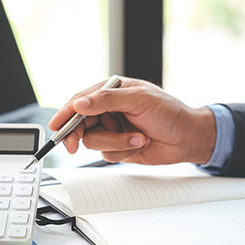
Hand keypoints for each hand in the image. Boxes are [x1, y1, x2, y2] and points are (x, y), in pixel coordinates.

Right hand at [48, 77, 215, 164]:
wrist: (188, 138)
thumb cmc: (169, 113)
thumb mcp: (138, 100)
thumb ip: (106, 100)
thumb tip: (80, 103)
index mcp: (110, 91)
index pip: (80, 101)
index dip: (65, 114)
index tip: (55, 127)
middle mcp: (108, 110)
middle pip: (79, 124)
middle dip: (79, 135)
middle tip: (73, 146)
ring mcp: (112, 128)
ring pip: (93, 141)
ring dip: (115, 143)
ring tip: (136, 138)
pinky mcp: (117, 145)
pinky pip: (106, 153)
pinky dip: (122, 151)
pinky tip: (139, 144)